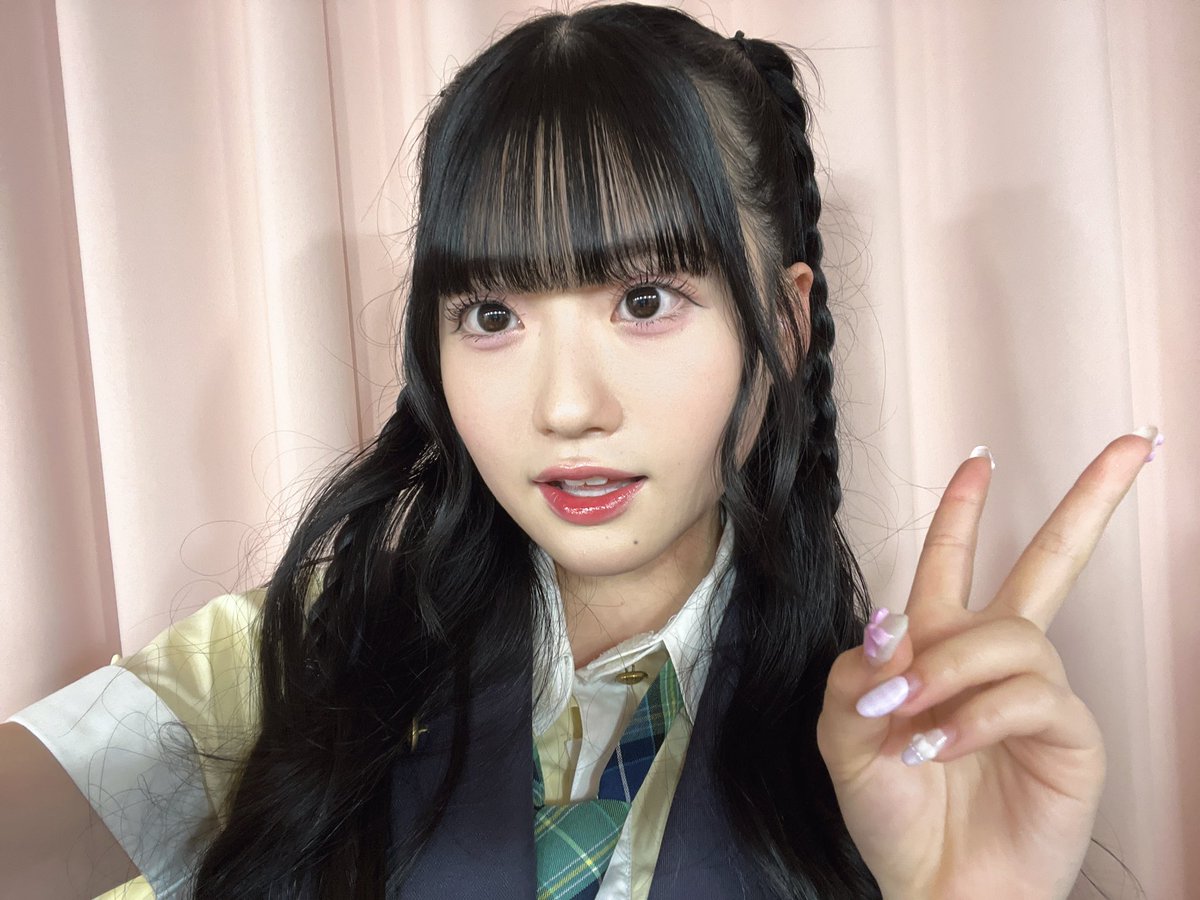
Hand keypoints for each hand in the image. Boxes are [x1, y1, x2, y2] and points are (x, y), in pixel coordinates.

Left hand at [816, 427, 1162, 899]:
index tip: (979, 460)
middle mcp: (996, 659)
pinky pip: (1028, 696)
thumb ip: (859, 670)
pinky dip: (976, 716)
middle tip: (1132, 446)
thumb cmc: (891, 809)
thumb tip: (892, 617)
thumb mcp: (846, 733)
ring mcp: (1038, 694)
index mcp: (940, 645)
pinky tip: (942, 746)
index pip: (955, 562)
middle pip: (1050, 564)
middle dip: (1088, 504)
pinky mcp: (1069, 737)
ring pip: (1010, 635)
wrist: (931, 886)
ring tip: (908, 716)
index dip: (965, 513)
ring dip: (949, 669)